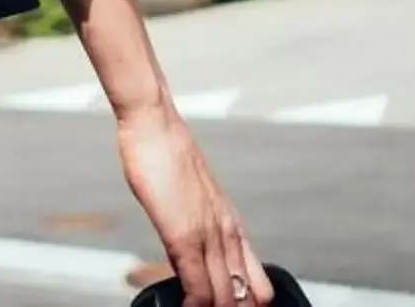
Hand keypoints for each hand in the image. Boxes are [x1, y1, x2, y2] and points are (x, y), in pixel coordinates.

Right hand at [115, 105, 269, 306]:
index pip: (259, 283)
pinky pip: (198, 284)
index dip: (249, 304)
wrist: (155, 125)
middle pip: (247, 296)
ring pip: (227, 296)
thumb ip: (196, 223)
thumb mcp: (191, 196)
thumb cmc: (166, 154)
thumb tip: (188, 248)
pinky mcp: (182, 235)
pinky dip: (194, 304)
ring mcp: (207, 235)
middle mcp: (227, 233)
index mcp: (232, 226)